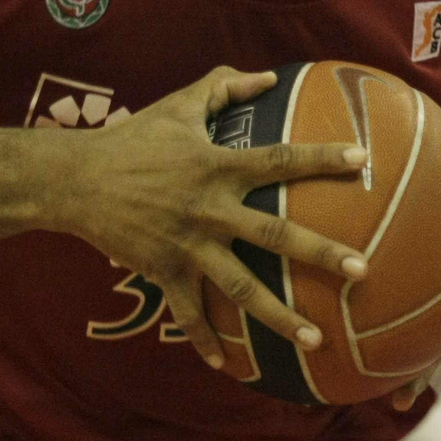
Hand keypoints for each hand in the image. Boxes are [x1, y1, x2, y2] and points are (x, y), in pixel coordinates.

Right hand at [56, 66, 370, 369]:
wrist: (77, 180)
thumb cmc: (133, 139)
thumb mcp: (179, 106)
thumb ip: (224, 89)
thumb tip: (266, 75)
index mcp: (219, 166)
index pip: (281, 160)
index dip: (322, 158)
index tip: (363, 161)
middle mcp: (210, 209)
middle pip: (275, 234)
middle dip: (321, 253)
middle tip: (361, 270)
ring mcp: (188, 245)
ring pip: (241, 286)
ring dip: (278, 316)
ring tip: (316, 337)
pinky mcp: (165, 271)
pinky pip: (188, 313)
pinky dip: (204, 339)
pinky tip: (225, 365)